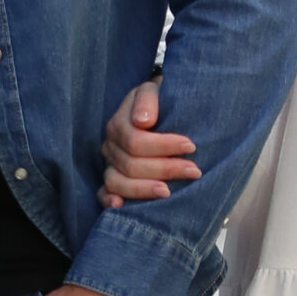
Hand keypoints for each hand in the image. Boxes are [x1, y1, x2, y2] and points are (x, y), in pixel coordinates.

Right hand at [99, 78, 198, 208]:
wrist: (160, 107)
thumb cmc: (162, 100)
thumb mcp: (156, 89)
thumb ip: (148, 99)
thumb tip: (143, 121)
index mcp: (119, 123)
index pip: (135, 141)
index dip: (163, 145)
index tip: (191, 146)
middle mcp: (111, 145)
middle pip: (130, 164)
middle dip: (164, 169)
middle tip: (193, 171)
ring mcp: (110, 164)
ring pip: (117, 182)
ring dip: (143, 189)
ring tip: (168, 192)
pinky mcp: (112, 179)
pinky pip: (103, 193)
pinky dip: (109, 201)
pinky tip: (121, 206)